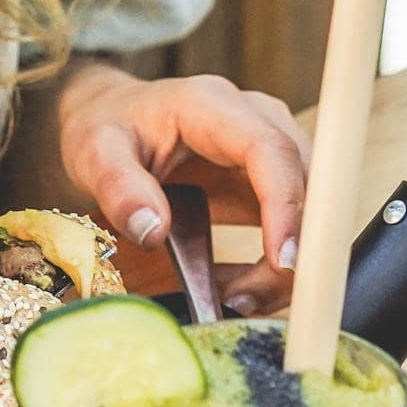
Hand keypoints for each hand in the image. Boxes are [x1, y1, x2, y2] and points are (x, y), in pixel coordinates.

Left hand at [53, 64, 314, 316]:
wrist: (114, 120)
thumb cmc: (107, 129)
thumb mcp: (94, 152)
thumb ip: (118, 187)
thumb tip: (153, 230)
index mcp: (214, 106)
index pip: (273, 151)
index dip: (287, 206)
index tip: (283, 262)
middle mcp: (258, 121)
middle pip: (306, 187)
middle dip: (290, 253)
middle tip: (243, 301)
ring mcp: (274, 153)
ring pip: (311, 214)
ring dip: (283, 268)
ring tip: (233, 300)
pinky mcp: (275, 184)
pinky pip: (295, 230)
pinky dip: (273, 269)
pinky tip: (235, 289)